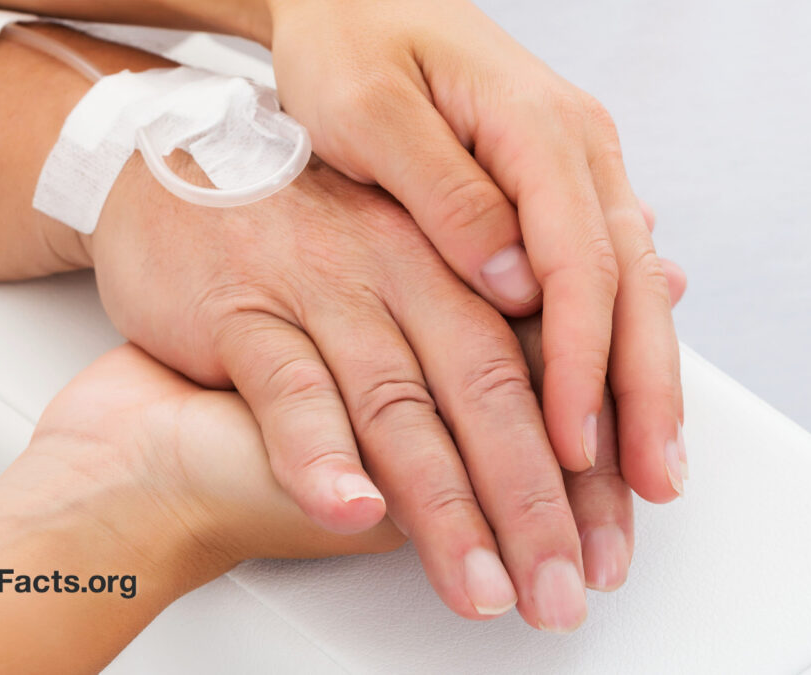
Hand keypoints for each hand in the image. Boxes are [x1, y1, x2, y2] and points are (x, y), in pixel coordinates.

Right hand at [85, 151, 682, 628]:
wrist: (171, 198)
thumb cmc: (296, 247)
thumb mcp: (405, 274)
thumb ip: (500, 321)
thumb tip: (639, 320)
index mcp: (450, 257)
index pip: (543, 368)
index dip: (586, 465)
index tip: (610, 547)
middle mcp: (397, 268)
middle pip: (487, 392)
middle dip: (533, 502)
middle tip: (561, 590)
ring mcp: (319, 287)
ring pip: (398, 406)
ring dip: (444, 507)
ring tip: (481, 585)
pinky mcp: (240, 309)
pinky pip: (288, 388)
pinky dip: (319, 454)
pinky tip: (351, 507)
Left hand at [267, 0, 684, 498]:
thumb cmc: (348, 45)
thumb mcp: (372, 111)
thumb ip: (445, 192)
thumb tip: (517, 281)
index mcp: (536, 125)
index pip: (579, 262)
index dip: (582, 362)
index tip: (572, 442)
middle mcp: (574, 149)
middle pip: (630, 284)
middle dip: (643, 391)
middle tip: (652, 485)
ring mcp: (573, 169)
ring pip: (629, 286)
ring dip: (642, 380)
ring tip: (653, 467)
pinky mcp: (550, 190)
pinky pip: (599, 273)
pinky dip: (614, 343)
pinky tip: (627, 396)